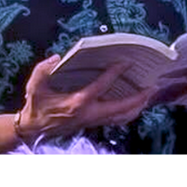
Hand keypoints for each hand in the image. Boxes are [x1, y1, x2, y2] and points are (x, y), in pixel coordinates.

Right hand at [17, 57, 156, 141]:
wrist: (33, 128)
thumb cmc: (36, 106)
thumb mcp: (35, 85)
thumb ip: (44, 69)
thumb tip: (57, 58)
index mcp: (78, 102)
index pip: (101, 85)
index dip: (115, 72)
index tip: (126, 62)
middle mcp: (89, 113)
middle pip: (121, 108)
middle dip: (138, 98)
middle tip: (152, 87)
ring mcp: (92, 121)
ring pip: (121, 117)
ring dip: (136, 107)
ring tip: (148, 97)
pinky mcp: (92, 124)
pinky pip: (115, 120)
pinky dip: (127, 113)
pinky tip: (133, 106)